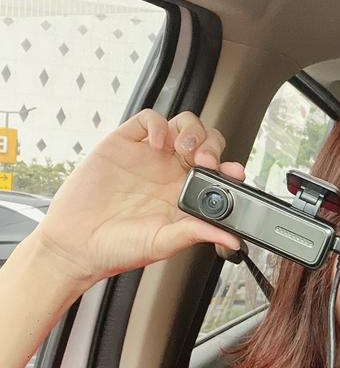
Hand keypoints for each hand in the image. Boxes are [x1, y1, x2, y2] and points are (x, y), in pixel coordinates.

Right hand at [32, 109, 245, 285]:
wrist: (77, 245)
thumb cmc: (119, 247)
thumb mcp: (164, 242)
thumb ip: (197, 233)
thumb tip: (232, 238)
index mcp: (187, 194)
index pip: (218, 172)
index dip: (229, 168)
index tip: (233, 172)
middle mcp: (171, 172)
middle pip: (206, 142)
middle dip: (212, 145)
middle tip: (205, 161)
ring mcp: (149, 156)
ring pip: (183, 126)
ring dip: (192, 131)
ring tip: (185, 149)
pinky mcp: (124, 144)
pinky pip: (148, 120)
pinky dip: (157, 124)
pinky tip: (156, 143)